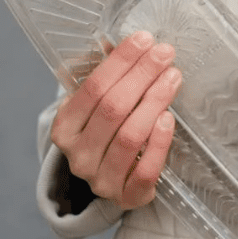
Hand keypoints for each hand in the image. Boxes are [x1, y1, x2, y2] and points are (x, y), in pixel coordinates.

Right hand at [50, 30, 181, 209]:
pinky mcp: (128, 198)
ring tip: (173, 77)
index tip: (144, 40)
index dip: (120, 62)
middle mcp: (78, 156)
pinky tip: (169, 118)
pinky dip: (159, 142)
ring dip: (155, 101)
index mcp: (64, 128)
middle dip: (142, 76)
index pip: (92, 89)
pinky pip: (145, 170)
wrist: (113, 179)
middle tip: (165, 54)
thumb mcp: (98, 107)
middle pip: (113, 109)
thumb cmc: (108, 132)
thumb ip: (110, 78)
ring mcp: (101, 180)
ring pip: (130, 136)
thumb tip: (134, 43)